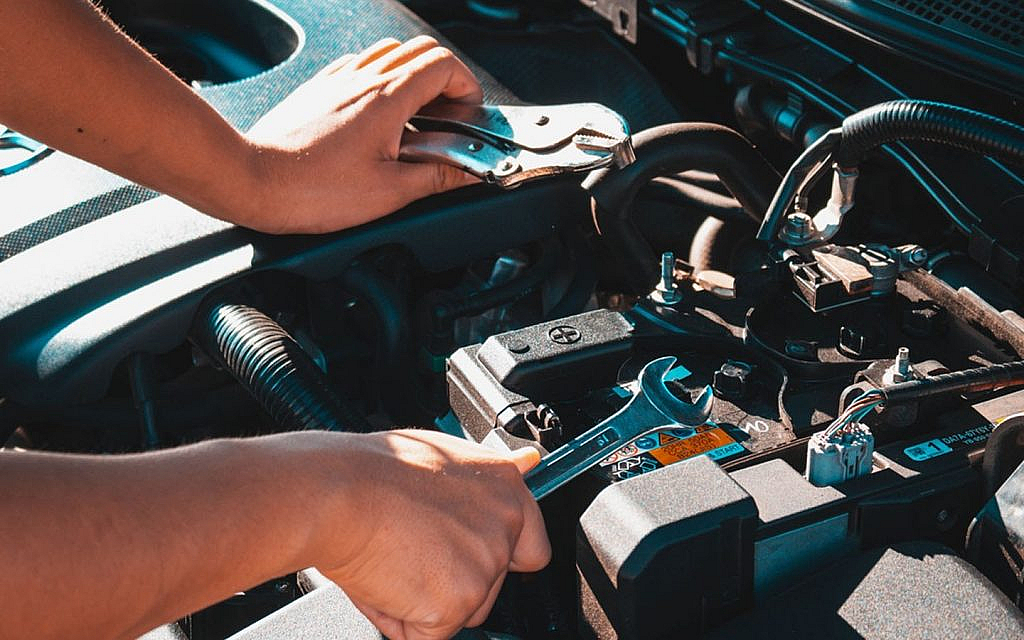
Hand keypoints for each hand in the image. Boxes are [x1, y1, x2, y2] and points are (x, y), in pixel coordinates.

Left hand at [241, 37, 481, 233]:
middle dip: (446, 79)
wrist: (254, 181)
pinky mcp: (319, 89)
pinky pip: (359, 66)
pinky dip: (381, 80)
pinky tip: (378, 115)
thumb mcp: (389, 192)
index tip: (468, 115)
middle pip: (421, 51)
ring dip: (414, 76)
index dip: (466, 87)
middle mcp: (363, 79)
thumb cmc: (312, 189)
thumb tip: (470, 171)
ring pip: (390, 53)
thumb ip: (437, 176)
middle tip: (450, 115)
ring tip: (417, 117)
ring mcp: (338, 79)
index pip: (444, 65)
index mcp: (387, 99)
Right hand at [310, 430, 550, 639]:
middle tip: (412, 551)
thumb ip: (487, 474)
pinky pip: (429, 634)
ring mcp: (484, 566)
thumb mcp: (444, 454)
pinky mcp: (457, 603)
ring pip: (462, 611)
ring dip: (428, 601)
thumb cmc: (374, 471)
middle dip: (453, 581)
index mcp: (505, 487)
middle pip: (490, 585)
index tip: (476, 557)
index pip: (533, 545)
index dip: (502, 558)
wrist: (338, 493)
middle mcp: (504, 525)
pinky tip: (384, 580)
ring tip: (394, 560)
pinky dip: (401, 620)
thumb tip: (529, 461)